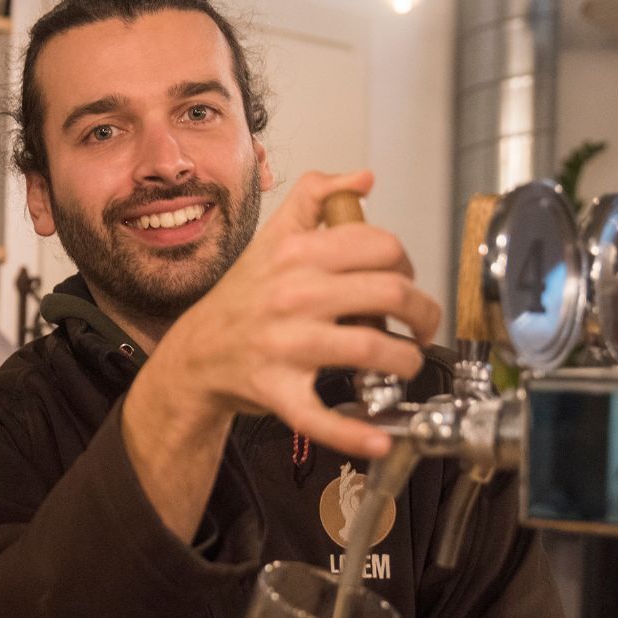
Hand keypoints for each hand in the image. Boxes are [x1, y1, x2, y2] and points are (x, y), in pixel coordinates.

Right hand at [144, 171, 441, 458]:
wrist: (196, 353)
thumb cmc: (242, 297)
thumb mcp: (273, 236)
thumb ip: (316, 196)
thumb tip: (364, 178)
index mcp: (296, 253)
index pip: (381, 245)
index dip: (405, 262)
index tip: (402, 279)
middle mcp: (293, 295)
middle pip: (389, 294)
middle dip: (421, 311)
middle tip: (420, 323)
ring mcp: (286, 344)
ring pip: (372, 349)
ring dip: (407, 360)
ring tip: (406, 361)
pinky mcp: (277, 390)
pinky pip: (320, 415)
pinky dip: (353, 432)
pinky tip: (379, 438)